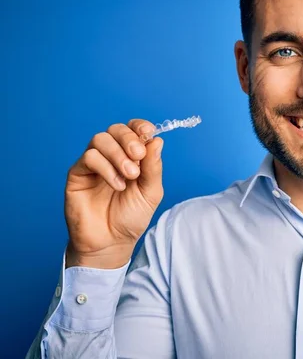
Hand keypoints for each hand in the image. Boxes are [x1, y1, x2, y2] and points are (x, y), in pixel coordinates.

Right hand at [64, 119, 163, 268]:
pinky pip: (89, 157)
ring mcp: (94, 164)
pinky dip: (106, 168)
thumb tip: (157, 140)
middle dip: (129, 139)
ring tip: (130, 176)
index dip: (140, 126)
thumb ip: (153, 167)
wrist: (112, 242)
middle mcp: (111, 156)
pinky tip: (117, 185)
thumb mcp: (151, 192)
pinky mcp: (78, 174)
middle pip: (116, 129)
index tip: (148, 132)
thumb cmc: (131, 218)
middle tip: (138, 156)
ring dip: (118, 154)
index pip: (133, 129)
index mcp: (131, 156)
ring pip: (100, 139)